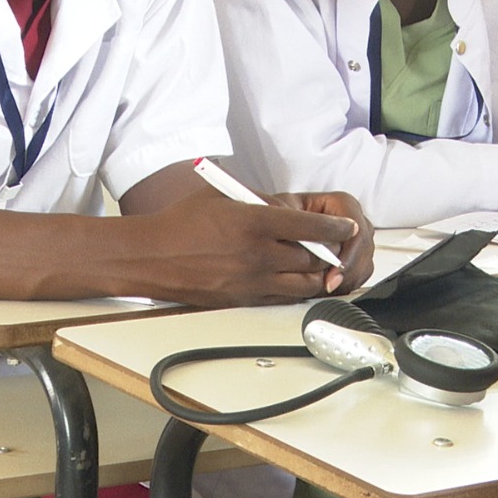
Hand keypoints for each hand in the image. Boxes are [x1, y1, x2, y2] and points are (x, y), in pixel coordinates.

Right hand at [134, 194, 361, 306]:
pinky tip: (299, 281)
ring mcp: (250, 281)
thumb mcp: (222, 197)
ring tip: (324, 266)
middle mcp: (256, 254)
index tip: (347, 226)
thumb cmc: (182, 223)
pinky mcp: (243, 300)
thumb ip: (258, 201)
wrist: (151, 256)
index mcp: (253, 222)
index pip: (309, 226)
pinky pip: (282, 298)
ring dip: (317, 274)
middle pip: (312, 257)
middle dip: (329, 252)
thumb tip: (288, 207)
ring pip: (303, 283)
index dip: (334, 226)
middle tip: (337, 246)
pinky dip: (297, 290)